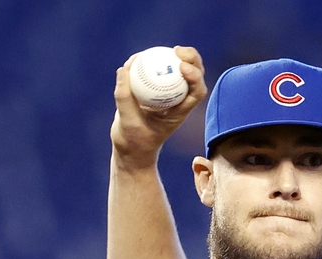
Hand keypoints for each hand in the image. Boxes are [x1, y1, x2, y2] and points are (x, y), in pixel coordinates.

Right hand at [111, 46, 207, 169]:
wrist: (131, 148)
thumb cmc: (133, 140)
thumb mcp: (127, 122)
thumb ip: (124, 97)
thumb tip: (124, 69)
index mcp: (180, 111)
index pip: (197, 92)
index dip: (195, 76)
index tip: (182, 67)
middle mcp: (179, 101)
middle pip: (194, 76)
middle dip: (192, 59)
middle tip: (177, 50)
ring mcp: (169, 94)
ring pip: (180, 70)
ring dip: (177, 56)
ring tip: (164, 49)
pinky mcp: (157, 90)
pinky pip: (159, 71)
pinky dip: (154, 61)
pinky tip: (142, 56)